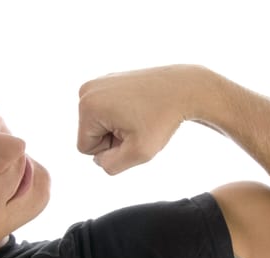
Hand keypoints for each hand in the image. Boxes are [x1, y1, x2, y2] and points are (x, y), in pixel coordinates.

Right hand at [77, 65, 208, 173]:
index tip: (131, 135)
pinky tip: (140, 108)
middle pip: (91, 134)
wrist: (183, 89)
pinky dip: (122, 115)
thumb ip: (111, 165)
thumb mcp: (139, 153)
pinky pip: (107, 112)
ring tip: (139, 117)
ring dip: (118, 128)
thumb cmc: (163, 118)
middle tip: (138, 126)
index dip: (110, 150)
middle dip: (113, 138)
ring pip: (99, 124)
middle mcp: (87, 91)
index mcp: (88, 106)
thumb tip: (98, 160)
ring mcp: (97, 83)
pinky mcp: (108, 81)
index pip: (86, 148)